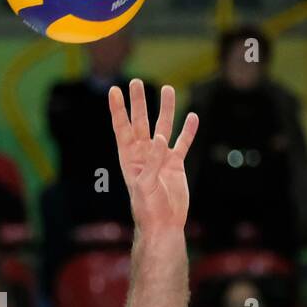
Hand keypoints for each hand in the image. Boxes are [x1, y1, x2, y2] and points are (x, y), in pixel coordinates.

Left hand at [108, 80, 198, 232]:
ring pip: (163, 127)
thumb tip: (161, 138)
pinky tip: (193, 116)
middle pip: (141, 122)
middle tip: (137, 81)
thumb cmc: (148, 208)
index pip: (122, 128)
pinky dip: (188, 131)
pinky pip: (182, 143)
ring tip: (169, 89)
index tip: (114, 90)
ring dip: (166, 109)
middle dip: (139, 103)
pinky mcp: (175, 165)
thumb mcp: (146, 185)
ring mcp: (160, 158)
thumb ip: (152, 162)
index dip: (118, 110)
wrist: (164, 224)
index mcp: (129, 158)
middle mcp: (143, 154)